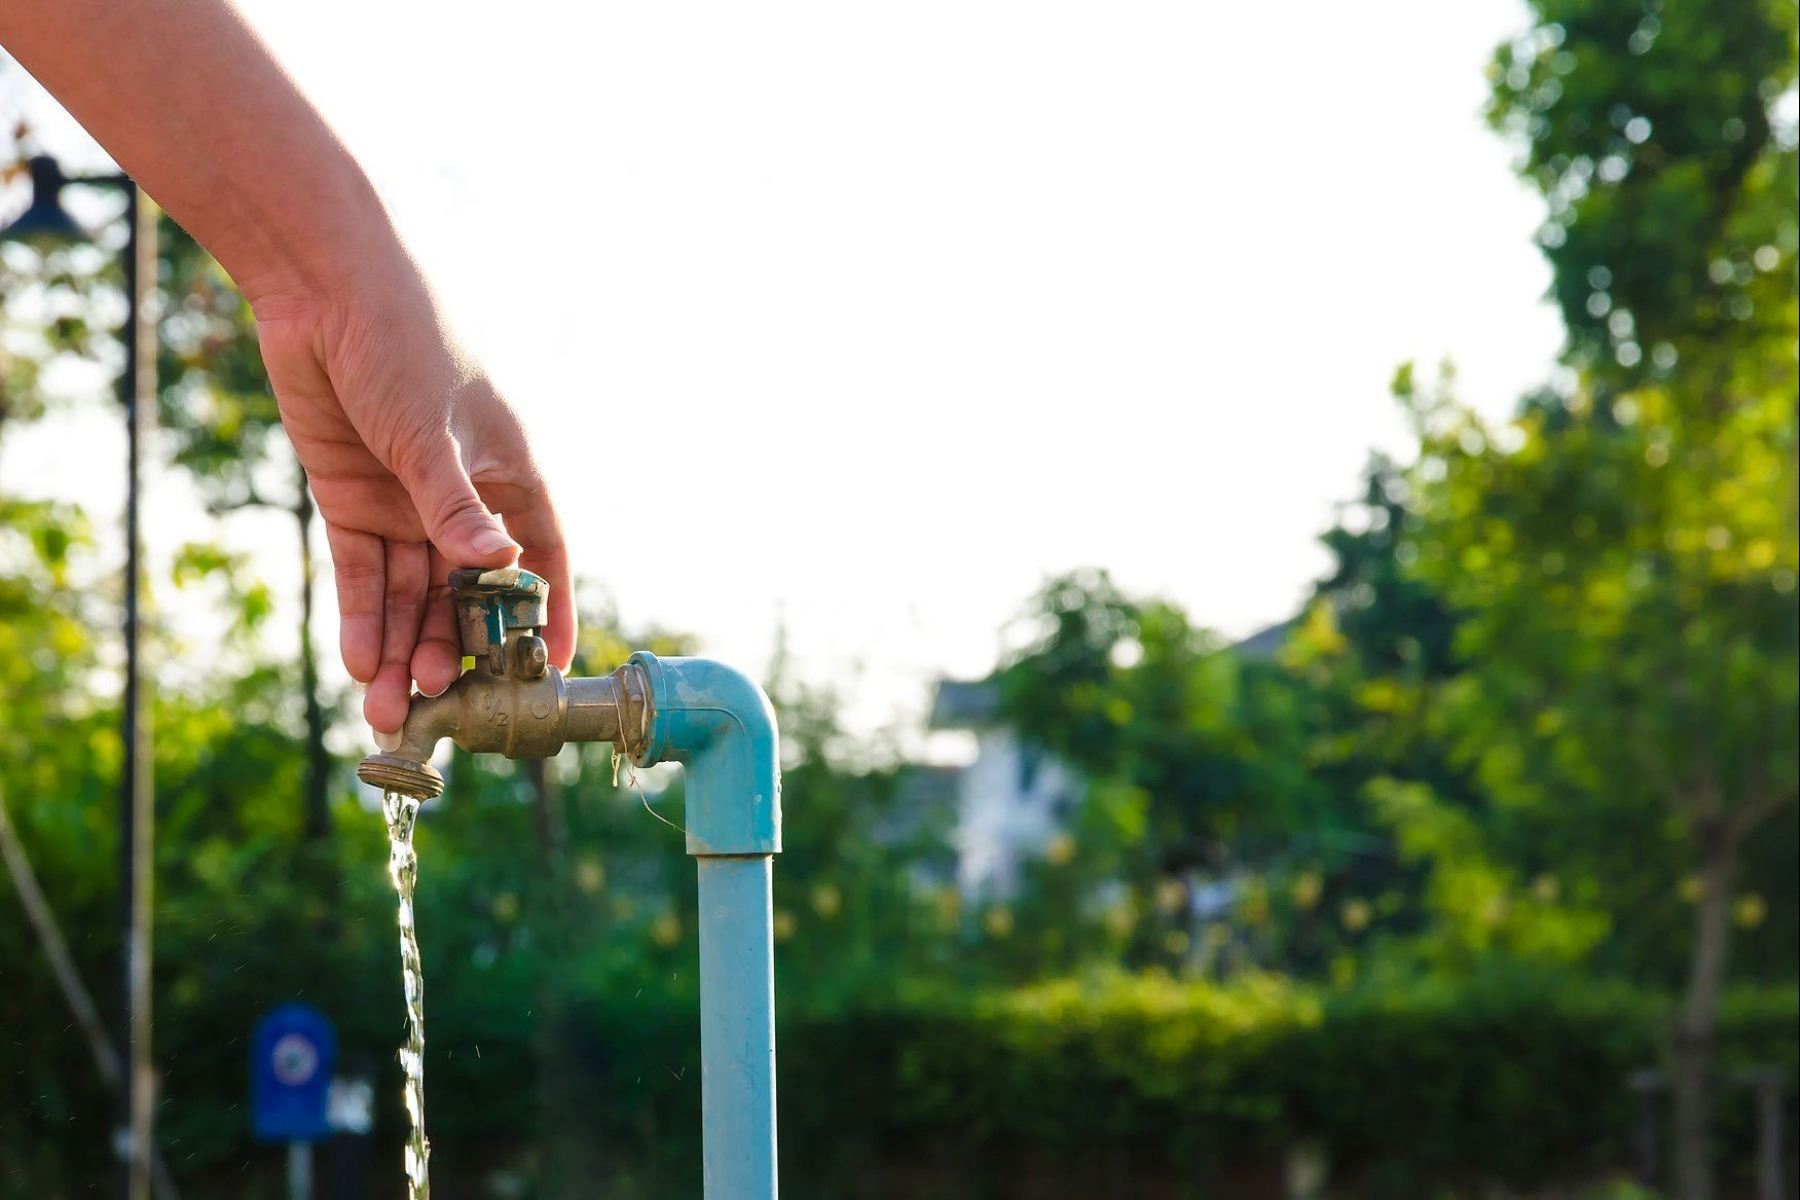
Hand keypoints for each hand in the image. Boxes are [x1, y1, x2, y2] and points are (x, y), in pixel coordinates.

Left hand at [251, 273, 573, 734]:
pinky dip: (363, 618)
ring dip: (403, 648)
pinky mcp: (352, 499)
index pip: (541, 560)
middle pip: (465, 592)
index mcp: (511, 474)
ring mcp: (405, 502)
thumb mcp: (433, 428)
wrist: (323, 286)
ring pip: (410, 593)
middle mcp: (463, 497)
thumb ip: (457, 505)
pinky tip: (362, 664)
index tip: (546, 673)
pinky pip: (361, 574)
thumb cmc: (406, 338)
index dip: (545, 616)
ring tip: (393, 709)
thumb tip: (496, 570)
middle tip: (443, 709)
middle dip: (453, 650)